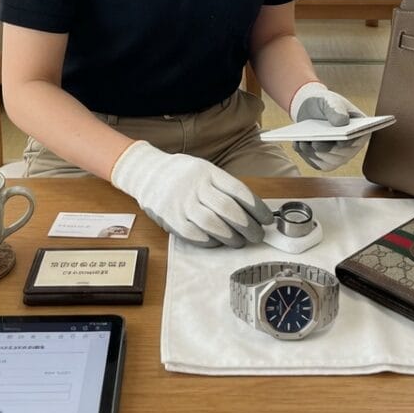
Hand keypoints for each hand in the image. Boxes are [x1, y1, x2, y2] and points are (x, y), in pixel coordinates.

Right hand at [110, 141, 272, 247]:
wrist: (146, 172)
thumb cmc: (183, 174)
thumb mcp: (204, 169)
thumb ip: (223, 186)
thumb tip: (251, 209)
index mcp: (207, 171)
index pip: (238, 191)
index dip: (256, 207)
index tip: (267, 219)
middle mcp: (195, 186)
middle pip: (228, 209)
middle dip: (247, 226)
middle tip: (257, 236)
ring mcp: (181, 202)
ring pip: (212, 224)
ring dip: (231, 236)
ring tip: (240, 242)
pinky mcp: (170, 218)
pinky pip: (194, 234)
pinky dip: (210, 242)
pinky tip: (218, 243)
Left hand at [289, 81, 366, 171]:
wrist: (312, 108)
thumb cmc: (325, 103)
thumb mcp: (330, 100)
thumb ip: (336, 109)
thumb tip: (342, 122)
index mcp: (360, 131)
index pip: (357, 140)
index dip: (349, 142)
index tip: (339, 140)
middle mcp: (352, 147)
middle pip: (341, 155)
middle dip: (327, 149)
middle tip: (314, 142)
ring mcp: (338, 156)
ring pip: (328, 162)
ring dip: (314, 153)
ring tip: (302, 141)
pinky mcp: (324, 161)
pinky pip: (316, 163)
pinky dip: (306, 155)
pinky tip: (298, 144)